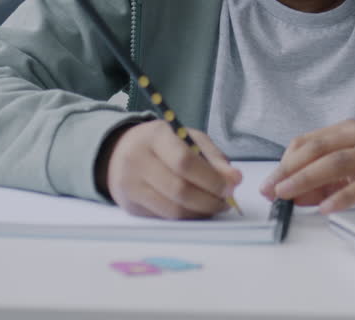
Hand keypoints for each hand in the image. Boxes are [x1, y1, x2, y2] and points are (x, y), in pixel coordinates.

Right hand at [103, 120, 241, 218]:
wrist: (120, 153)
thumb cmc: (164, 144)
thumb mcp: (189, 139)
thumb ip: (213, 158)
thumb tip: (234, 180)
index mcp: (155, 136)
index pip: (185, 162)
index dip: (211, 178)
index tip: (231, 186)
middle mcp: (137, 160)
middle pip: (179, 190)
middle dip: (210, 200)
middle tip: (227, 201)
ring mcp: (130, 185)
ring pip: (173, 210)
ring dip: (201, 212)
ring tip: (215, 206)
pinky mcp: (130, 206)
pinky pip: (165, 218)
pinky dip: (187, 217)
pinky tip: (196, 209)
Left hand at [259, 120, 354, 212]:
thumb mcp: (353, 170)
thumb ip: (324, 180)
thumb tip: (291, 194)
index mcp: (349, 130)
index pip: (308, 141)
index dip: (285, 162)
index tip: (269, 183)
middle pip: (317, 149)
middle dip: (289, 170)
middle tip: (271, 189)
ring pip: (336, 163)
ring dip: (307, 179)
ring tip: (288, 195)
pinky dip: (342, 197)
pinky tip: (326, 209)